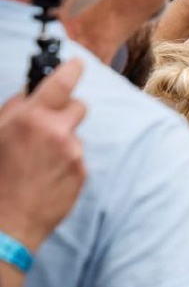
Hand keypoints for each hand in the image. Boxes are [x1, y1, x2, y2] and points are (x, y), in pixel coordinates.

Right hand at [0, 59, 86, 252]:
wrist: (5, 222)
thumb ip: (15, 110)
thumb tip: (31, 95)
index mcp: (31, 118)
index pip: (61, 83)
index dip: (71, 70)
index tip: (77, 64)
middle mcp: (57, 132)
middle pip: (78, 107)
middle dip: (66, 112)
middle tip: (48, 125)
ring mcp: (73, 153)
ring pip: (75, 135)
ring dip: (62, 141)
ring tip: (38, 162)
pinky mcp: (82, 173)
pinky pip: (77, 158)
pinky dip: (65, 163)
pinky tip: (45, 177)